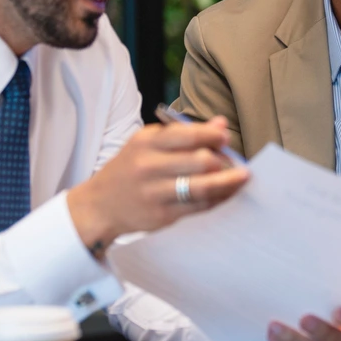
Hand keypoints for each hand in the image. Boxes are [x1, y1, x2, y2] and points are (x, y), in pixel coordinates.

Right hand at [68, 117, 249, 248]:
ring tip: (241, 178)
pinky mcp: (162, 216)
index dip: (213, 135)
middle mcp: (148, 167)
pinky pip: (198, 207)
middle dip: (223, 161)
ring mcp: (155, 193)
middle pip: (200, 162)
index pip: (187, 135)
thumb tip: (221, 124)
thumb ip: (184, 133)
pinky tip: (226, 194)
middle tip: (234, 161)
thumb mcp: (147, 143)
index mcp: (146, 143)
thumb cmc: (130, 169)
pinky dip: (217, 199)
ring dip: (228, 183)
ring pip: (202, 187)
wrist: (99, 205)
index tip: (226, 136)